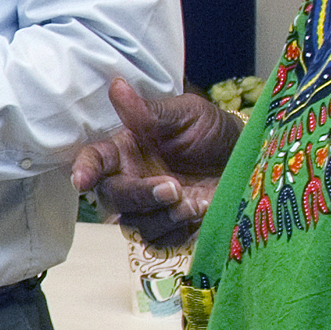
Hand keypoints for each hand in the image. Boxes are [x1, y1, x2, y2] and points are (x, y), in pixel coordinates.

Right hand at [68, 78, 241, 246]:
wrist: (247, 159)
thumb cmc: (213, 131)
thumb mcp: (187, 113)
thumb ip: (150, 111)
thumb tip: (117, 87)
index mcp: (127, 150)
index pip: (95, 160)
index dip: (85, 169)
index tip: (83, 180)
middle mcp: (131, 180)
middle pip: (113, 197)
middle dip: (138, 196)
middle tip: (173, 187)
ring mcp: (149, 208)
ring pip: (133, 224)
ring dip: (162, 216)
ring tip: (195, 202)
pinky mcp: (169, 229)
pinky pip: (158, 242)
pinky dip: (176, 232)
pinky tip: (199, 214)